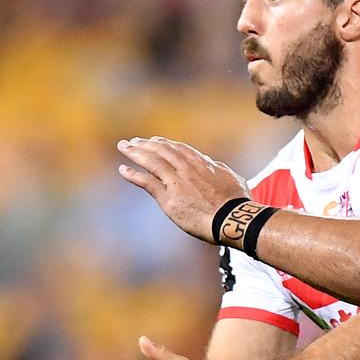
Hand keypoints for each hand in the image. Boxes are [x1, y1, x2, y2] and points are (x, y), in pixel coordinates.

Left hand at [117, 136, 249, 243]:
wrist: (232, 219)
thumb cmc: (237, 202)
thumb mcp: (232, 178)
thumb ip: (217, 169)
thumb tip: (210, 163)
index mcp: (202, 164)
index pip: (179, 149)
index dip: (165, 143)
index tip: (155, 141)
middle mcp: (187, 169)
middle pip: (162, 151)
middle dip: (146, 144)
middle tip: (133, 141)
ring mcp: (177, 182)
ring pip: (152, 161)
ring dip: (135, 152)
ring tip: (124, 147)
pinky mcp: (169, 198)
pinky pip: (147, 182)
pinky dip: (133, 174)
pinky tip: (122, 169)